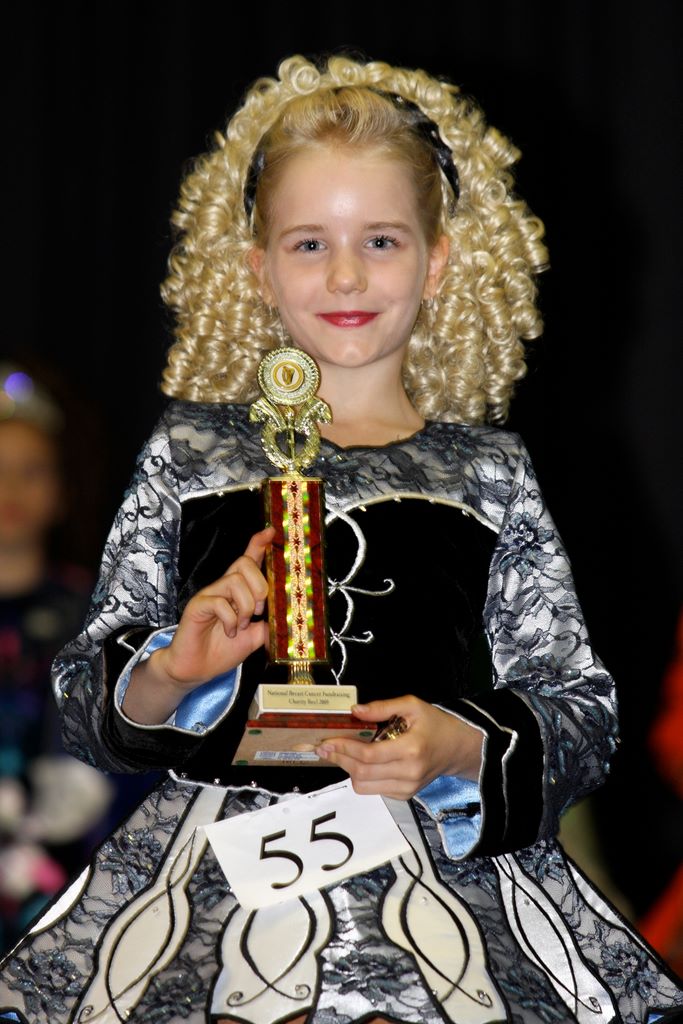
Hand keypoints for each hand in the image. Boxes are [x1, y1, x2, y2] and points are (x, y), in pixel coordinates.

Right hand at [123, 527, 272, 723]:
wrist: (196, 670)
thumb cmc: (221, 651)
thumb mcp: (253, 639)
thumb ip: (267, 626)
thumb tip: (282, 620)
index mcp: (237, 592)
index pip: (248, 560)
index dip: (258, 544)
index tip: (271, 531)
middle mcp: (222, 588)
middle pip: (244, 564)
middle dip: (260, 586)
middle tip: (258, 611)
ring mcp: (209, 595)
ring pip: (235, 581)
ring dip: (245, 606)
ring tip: (241, 625)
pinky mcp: (197, 607)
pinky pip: (219, 602)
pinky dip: (230, 619)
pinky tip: (229, 632)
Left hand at [316, 694, 482, 799]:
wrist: (457, 748)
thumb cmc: (435, 724)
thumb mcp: (412, 706)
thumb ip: (382, 707)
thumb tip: (354, 711)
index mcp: (410, 749)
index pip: (368, 755)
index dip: (343, 748)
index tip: (327, 741)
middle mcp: (408, 773)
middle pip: (362, 772)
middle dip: (339, 759)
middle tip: (324, 747)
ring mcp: (407, 788)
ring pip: (364, 785)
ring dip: (347, 769)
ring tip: (340, 753)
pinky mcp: (404, 795)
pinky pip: (373, 789)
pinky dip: (362, 776)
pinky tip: (359, 761)